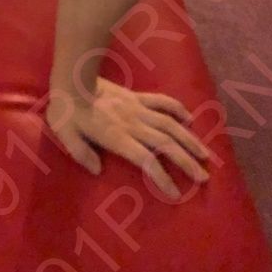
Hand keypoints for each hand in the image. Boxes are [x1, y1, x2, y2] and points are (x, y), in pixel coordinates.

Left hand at [45, 77, 212, 200]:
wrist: (72, 77)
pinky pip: (162, 102)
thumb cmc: (66, 109)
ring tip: (205, 154)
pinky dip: (177, 109)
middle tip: (204, 176)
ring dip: (189, 139)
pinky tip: (189, 119)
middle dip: (186, 162)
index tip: (175, 193)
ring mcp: (138, 108)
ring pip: (170, 124)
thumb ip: (80, 153)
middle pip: (166, 144)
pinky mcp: (137, 96)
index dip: (162, 177)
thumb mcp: (65, 134)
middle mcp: (133, 124)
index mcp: (117, 137)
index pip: (146, 160)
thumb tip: (97, 170)